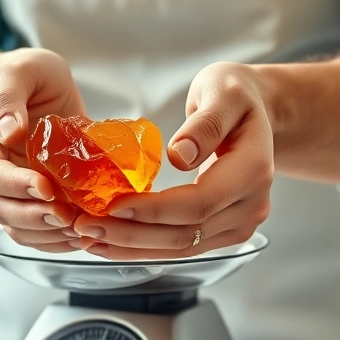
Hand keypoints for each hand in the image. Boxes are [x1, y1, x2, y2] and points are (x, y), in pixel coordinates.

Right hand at [0, 48, 86, 251]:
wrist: (38, 89)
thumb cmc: (28, 76)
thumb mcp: (20, 70)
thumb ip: (9, 95)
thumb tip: (9, 132)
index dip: (18, 186)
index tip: (47, 188)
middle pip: (1, 208)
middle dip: (35, 217)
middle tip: (68, 216)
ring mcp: (4, 193)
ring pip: (16, 227)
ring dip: (46, 234)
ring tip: (77, 229)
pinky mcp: (26, 203)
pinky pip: (34, 233)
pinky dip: (54, 240)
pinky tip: (78, 236)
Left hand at [72, 62, 273, 259]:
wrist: (255, 114)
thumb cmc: (235, 96)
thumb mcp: (222, 91)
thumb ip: (206, 123)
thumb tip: (181, 154)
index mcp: (252, 171)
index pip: (198, 203)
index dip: (153, 211)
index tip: (112, 206)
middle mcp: (250, 206)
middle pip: (185, 234)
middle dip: (131, 236)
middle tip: (85, 228)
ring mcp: (238, 225)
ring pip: (180, 248)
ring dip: (131, 248)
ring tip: (89, 239)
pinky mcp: (222, 232)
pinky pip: (180, 247)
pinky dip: (143, 247)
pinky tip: (110, 242)